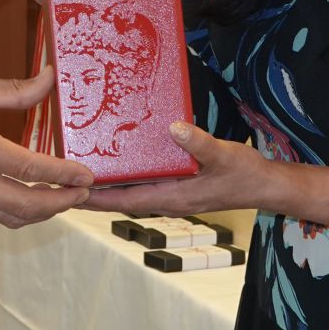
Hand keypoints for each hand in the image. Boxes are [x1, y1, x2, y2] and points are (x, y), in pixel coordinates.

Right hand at [0, 66, 94, 226]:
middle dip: (60, 203)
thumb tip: (50, 79)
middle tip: (84, 192)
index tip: (87, 175)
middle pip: (24, 205)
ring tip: (65, 198)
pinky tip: (34, 199)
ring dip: (43, 213)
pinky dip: (20, 212)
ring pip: (10, 217)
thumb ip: (13, 89)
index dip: (62, 175)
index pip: (27, 168)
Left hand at [79, 120, 274, 215]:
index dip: (95, 198)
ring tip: (82, 169)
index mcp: (171, 197)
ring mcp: (172, 195)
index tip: (68, 191)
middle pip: (120, 199)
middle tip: (63, 177)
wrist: (265, 186)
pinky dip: (128, 177)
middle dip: (92, 192)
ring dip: (108, 185)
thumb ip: (199, 143)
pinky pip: (145, 184)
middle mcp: (166, 200)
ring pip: (131, 193)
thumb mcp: (223, 155)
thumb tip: (173, 128)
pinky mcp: (178, 187)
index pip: (123, 201)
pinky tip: (120, 162)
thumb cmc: (244, 174)